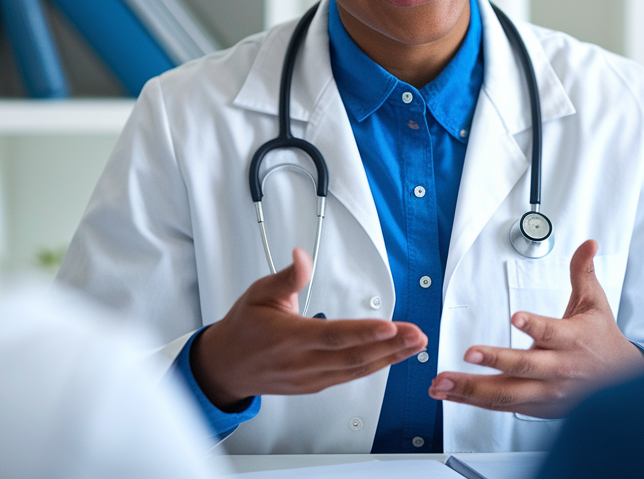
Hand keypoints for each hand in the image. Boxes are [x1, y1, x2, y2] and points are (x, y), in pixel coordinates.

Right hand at [192, 248, 426, 409]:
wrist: (226, 366)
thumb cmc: (244, 329)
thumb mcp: (259, 293)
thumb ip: (287, 277)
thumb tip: (302, 257)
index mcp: (289, 338)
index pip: (333, 336)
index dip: (364, 333)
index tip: (391, 326)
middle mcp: (302, 362)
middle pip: (353, 357)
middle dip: (390, 346)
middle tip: (416, 334)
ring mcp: (310, 378)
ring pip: (356, 370)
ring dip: (390, 357)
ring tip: (415, 344)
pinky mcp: (315, 385)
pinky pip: (350, 376)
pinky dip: (374, 366)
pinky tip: (392, 356)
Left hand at [428, 240, 643, 419]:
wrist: (623, 382)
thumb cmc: (602, 341)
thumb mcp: (595, 304)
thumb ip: (583, 273)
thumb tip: (588, 244)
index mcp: (571, 340)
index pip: (551, 331)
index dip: (534, 325)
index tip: (516, 317)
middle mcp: (558, 369)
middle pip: (523, 367)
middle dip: (493, 361)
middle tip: (467, 354)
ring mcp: (548, 393)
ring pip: (507, 394)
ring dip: (471, 390)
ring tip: (441, 383)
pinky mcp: (539, 408)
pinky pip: (503, 406)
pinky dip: (475, 402)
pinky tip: (452, 395)